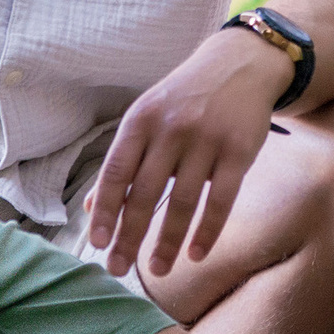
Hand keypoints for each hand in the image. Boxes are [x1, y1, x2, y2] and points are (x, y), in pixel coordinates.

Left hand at [85, 27, 284, 278]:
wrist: (240, 64)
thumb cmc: (186, 96)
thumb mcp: (148, 116)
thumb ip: (124, 159)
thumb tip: (93, 207)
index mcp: (141, 120)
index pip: (116, 172)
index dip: (105, 210)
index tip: (98, 244)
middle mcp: (171, 128)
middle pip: (145, 192)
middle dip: (130, 236)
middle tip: (119, 269)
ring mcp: (206, 139)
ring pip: (182, 201)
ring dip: (168, 241)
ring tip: (157, 270)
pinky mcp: (239, 150)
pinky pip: (220, 199)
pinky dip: (207, 231)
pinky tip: (196, 254)